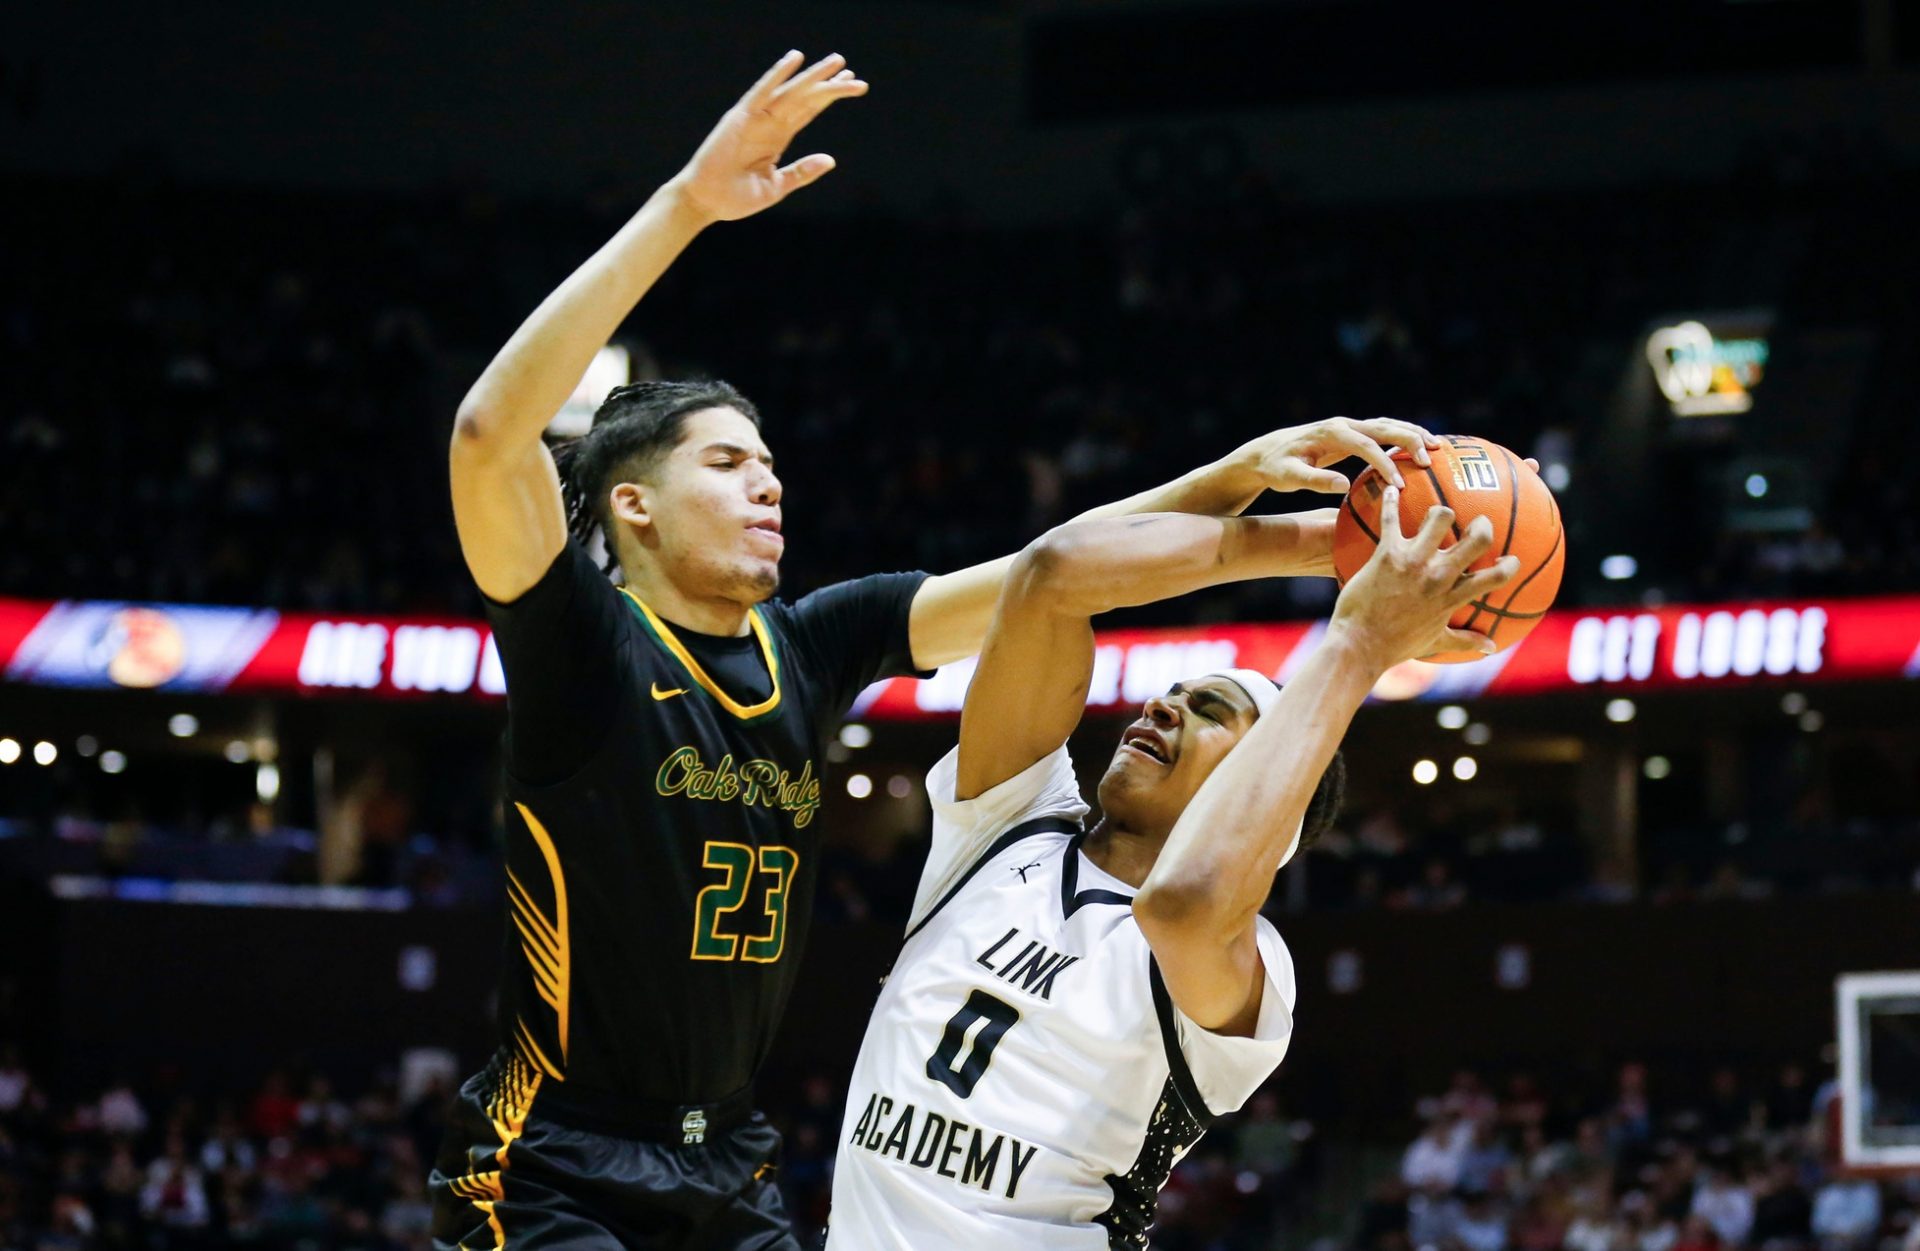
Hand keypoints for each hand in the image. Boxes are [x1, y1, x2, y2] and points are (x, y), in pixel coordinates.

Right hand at [667, 51, 869, 223]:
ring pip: (790, 91)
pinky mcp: (740, 117)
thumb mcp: (777, 187)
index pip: (810, 111)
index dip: (829, 97)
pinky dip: (777, 75)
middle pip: (805, 98)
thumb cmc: (736, 198)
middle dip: (828, 84)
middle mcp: (770, 123)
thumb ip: (801, 172)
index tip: (853, 86)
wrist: (706, 202)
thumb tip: (831, 160)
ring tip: (836, 62)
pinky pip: (761, 91)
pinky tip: (793, 59)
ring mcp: (755, 118)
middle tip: (851, 71)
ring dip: (812, 75)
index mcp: (778, 138)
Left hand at [1228, 417, 1440, 495]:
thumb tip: (1343, 485)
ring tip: (1436, 449)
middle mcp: (1343, 425)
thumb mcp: (1288, 478)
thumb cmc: (1276, 467)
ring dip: (1412, 434)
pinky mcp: (1353, 434)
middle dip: (1409, 440)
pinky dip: (1404, 437)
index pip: (1364, 446)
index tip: (1399, 484)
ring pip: (1388, 425)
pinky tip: (1421, 450)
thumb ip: (1313, 481)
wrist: (1267, 452)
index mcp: (1330, 434)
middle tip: (1430, 459)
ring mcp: (1350, 427)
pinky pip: (1384, 433)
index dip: (1383, 463)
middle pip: (1383, 427)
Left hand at [1328, 487, 1518, 669]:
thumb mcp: (1435, 643)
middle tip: (1477, 521)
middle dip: (1483, 524)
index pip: (1495, 578)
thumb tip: (1491, 647)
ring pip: (1439, 518)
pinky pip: (1391, 519)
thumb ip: (1465, 641)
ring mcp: (1413, 562)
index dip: (1510, 565)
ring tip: (1433, 515)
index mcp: (1451, 598)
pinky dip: (1391, 502)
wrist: (1357, 645)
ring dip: (1439, 511)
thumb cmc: (1395, 645)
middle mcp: (1438, 576)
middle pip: (1476, 539)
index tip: (1510, 558)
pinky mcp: (1387, 554)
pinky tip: (1391, 489)